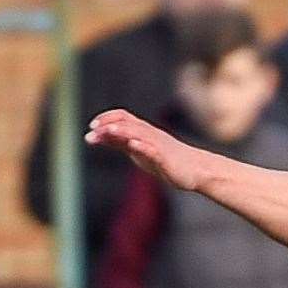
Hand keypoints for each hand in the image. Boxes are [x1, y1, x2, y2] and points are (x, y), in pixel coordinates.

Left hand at [86, 110, 209, 190]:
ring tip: (107, 131)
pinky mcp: (166, 158)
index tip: (91, 127)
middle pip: (127, 123)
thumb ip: (120, 143)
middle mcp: (149, 134)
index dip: (106, 118)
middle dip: (108, 126)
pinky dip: (142, 146)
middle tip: (91, 131)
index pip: (123, 116)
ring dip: (122, 131)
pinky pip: (153, 150)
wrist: (196, 170)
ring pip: (138, 134)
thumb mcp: (138, 150)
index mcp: (143, 131)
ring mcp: (158, 145)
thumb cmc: (166, 160)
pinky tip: (132, 145)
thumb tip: (98, 137)